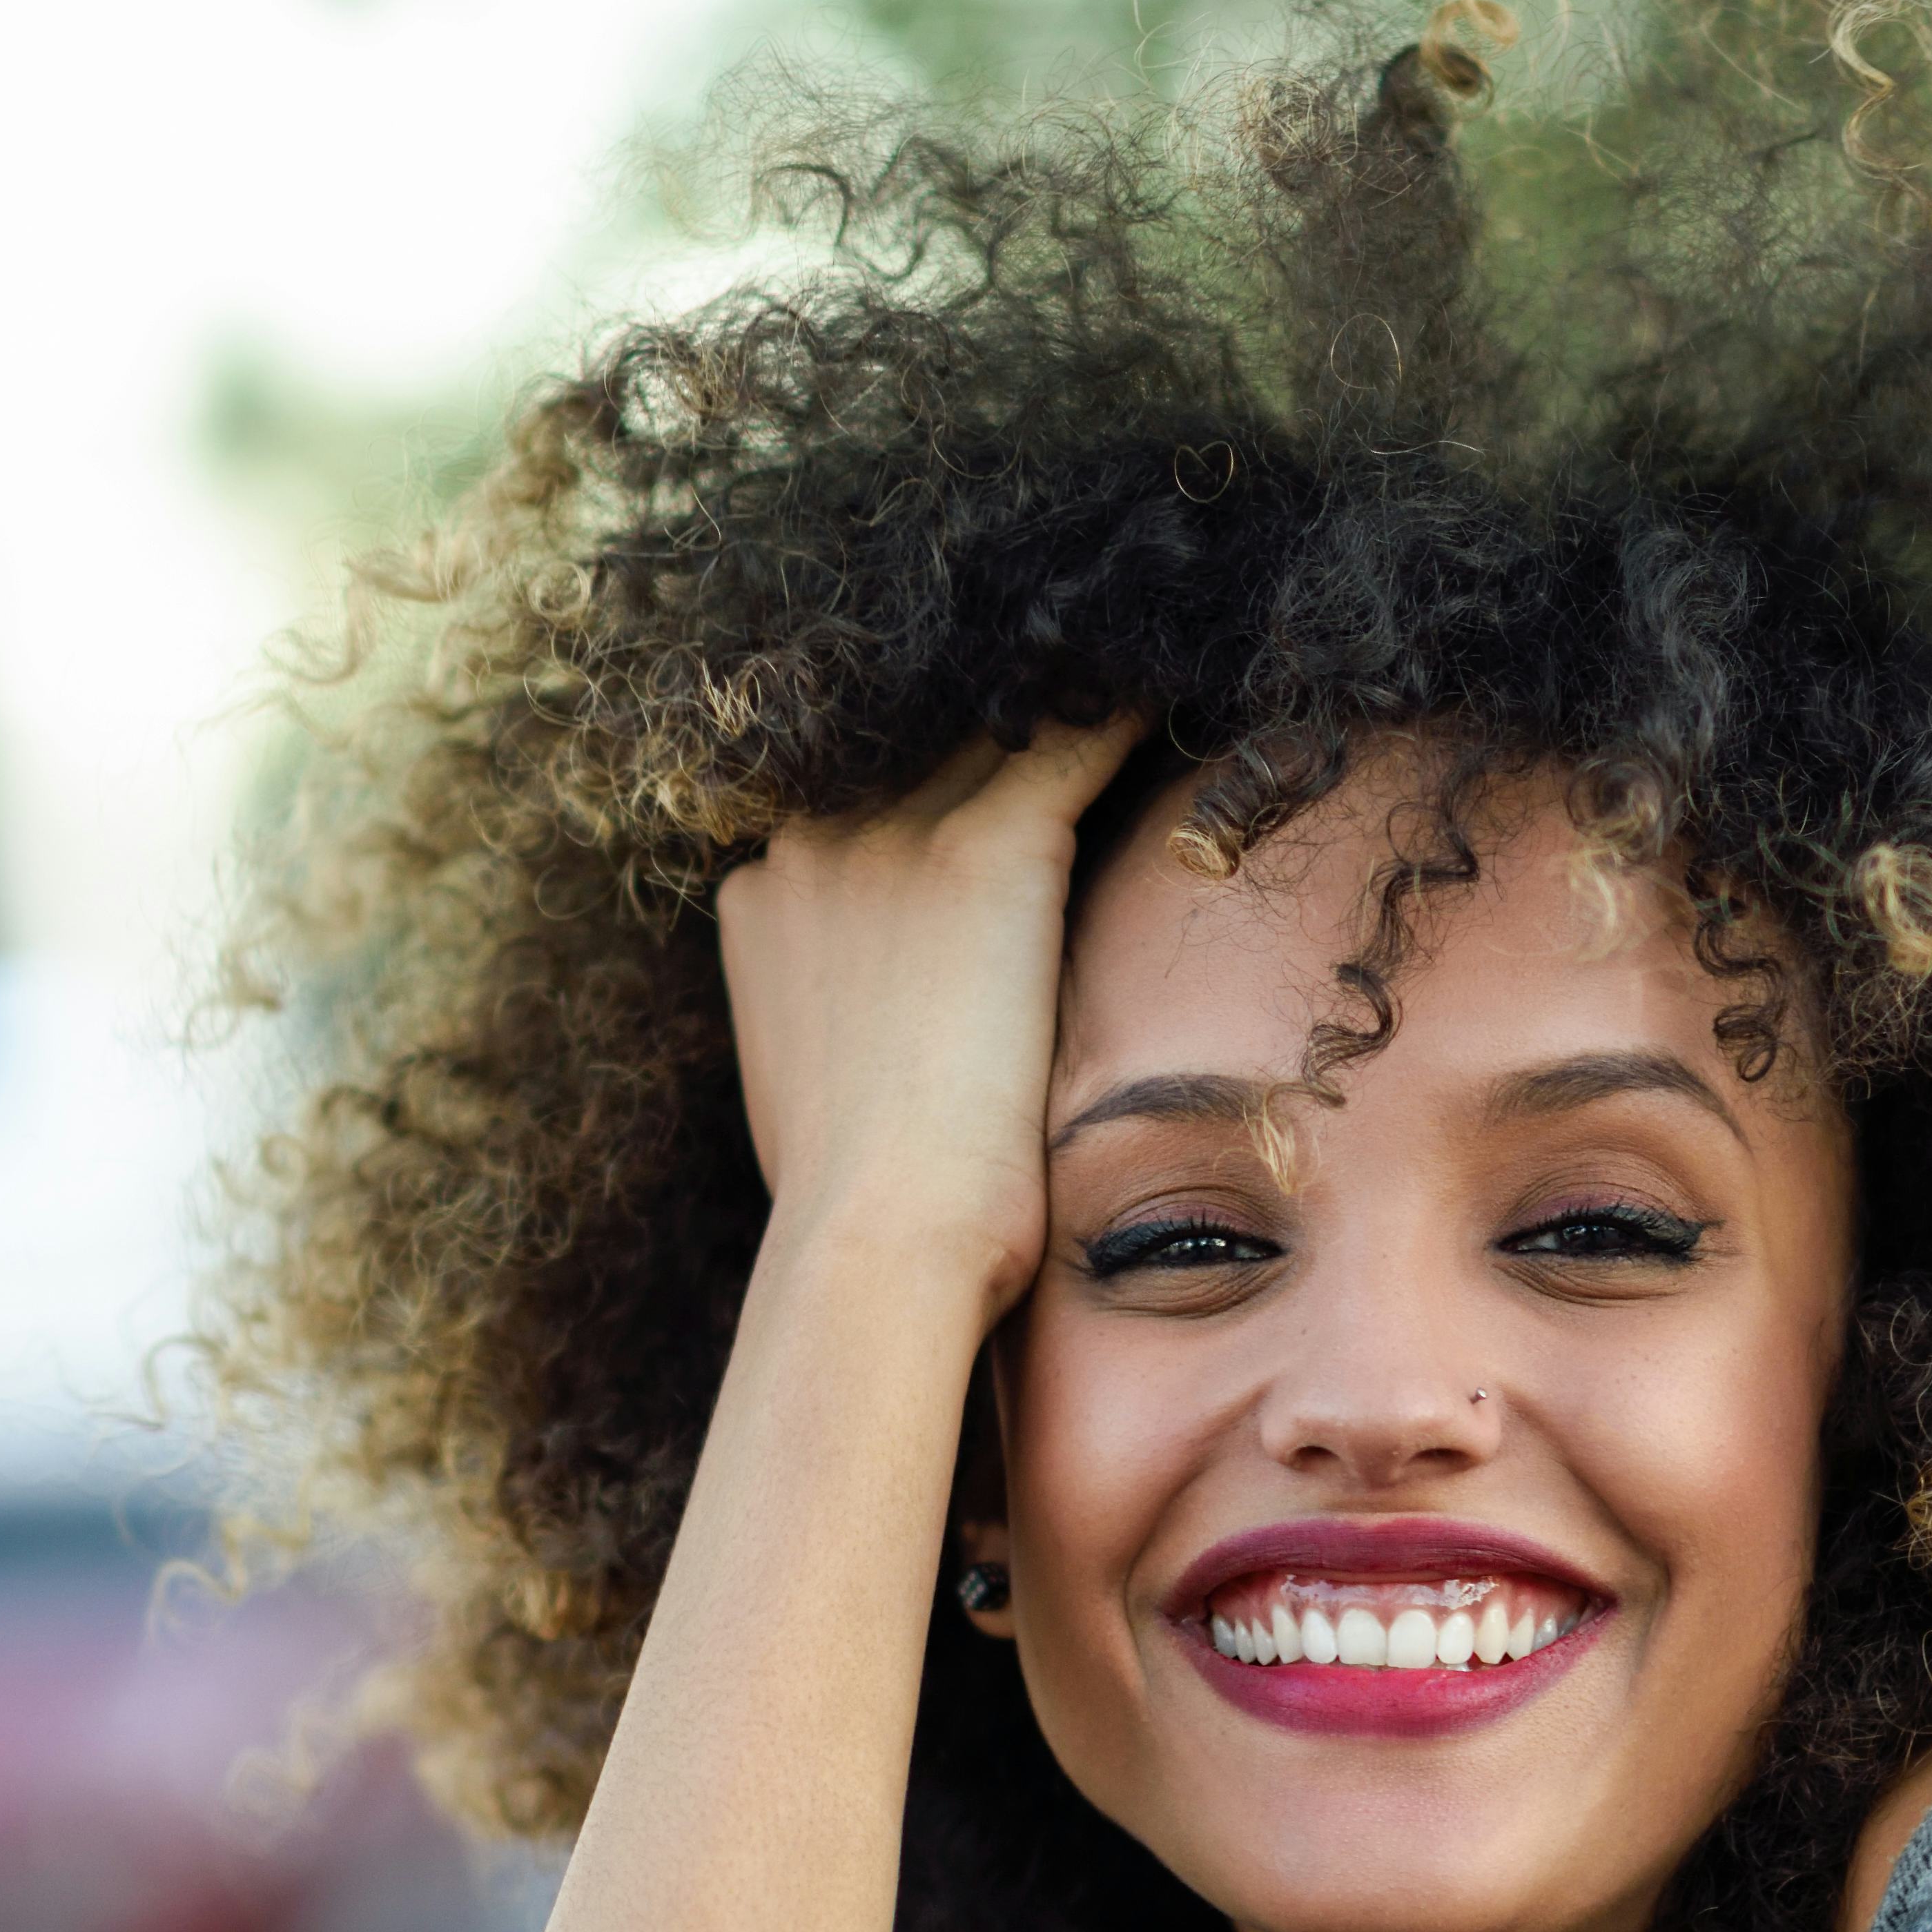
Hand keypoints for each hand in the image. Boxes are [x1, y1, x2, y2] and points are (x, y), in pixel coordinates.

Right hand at [717, 720, 1141, 1317]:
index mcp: (763, 898)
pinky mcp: (987, 852)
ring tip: (1128, 693)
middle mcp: (811, 843)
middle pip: (922, 758)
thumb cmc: (859, 1206)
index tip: (989, 818)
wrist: (878, 1238)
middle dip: (990, 751)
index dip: (930, 809)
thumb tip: (879, 1041)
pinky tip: (1169, 701)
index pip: (862, 812)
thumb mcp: (809, 1088)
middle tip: (1072, 734)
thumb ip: (834, 1019)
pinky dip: (1120, 722)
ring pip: (995, 738)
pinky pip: (1072, 747)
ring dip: (1059, 723)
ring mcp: (892, 840)